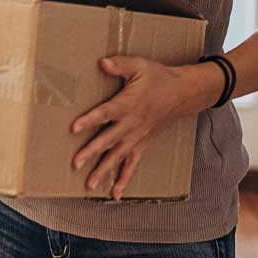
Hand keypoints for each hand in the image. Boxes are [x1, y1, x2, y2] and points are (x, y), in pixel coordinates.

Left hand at [69, 57, 221, 198]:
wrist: (183, 93)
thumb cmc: (158, 78)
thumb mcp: (140, 66)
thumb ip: (120, 65)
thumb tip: (102, 63)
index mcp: (127, 105)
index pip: (105, 114)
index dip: (89, 120)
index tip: (73, 128)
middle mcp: (131, 125)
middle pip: (108, 140)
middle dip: (91, 152)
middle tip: (75, 163)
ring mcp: (137, 138)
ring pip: (118, 157)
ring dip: (104, 171)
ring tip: (89, 185)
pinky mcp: (142, 144)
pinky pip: (132, 165)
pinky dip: (124, 180)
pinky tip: (114, 194)